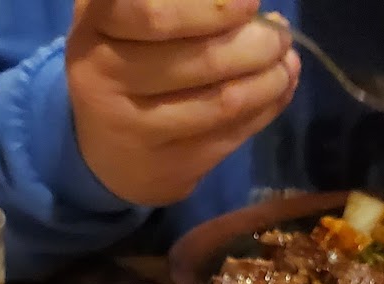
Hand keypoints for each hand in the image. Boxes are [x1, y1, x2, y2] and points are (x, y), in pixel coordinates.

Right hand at [67, 0, 300, 207]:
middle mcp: (107, 80)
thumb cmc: (122, 59)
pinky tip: (280, 88)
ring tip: (286, 60)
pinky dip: (267, 108)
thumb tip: (252, 6)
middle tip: (279, 33)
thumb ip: (174, 0)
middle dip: (256, 43)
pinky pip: (231, 135)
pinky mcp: (169, 168)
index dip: (212, 9)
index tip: (252, 2)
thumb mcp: (125, 17)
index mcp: (97, 29)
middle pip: (200, 60)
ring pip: (223, 102)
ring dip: (270, 78)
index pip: (155, 14)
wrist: (103, 150)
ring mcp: (138, 131)